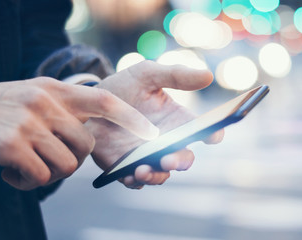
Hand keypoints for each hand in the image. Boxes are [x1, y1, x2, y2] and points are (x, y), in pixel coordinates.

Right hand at [0, 77, 157, 189]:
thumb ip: (56, 109)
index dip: (130, 118)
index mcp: (52, 90)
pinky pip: (42, 177)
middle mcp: (45, 103)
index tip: (149, 133)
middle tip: (43, 161)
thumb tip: (84, 134)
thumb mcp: (26, 96)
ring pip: (66, 165)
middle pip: (86, 146)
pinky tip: (8, 173)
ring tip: (21, 166)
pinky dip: (27, 182)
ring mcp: (29, 123)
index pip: (103, 100)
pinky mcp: (12, 146)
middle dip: (70, 162)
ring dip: (46, 174)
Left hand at [87, 61, 223, 188]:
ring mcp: (148, 157)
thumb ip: (176, 75)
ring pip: (162, 174)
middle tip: (169, 159)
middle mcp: (168, 142)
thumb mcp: (147, 75)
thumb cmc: (123, 87)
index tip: (212, 134)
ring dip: (157, 175)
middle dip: (180, 161)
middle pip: (185, 158)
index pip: (205, 130)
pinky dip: (135, 181)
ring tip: (143, 170)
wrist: (88, 103)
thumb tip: (208, 75)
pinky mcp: (126, 168)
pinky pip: (136, 181)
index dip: (214, 133)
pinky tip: (129, 174)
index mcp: (179, 120)